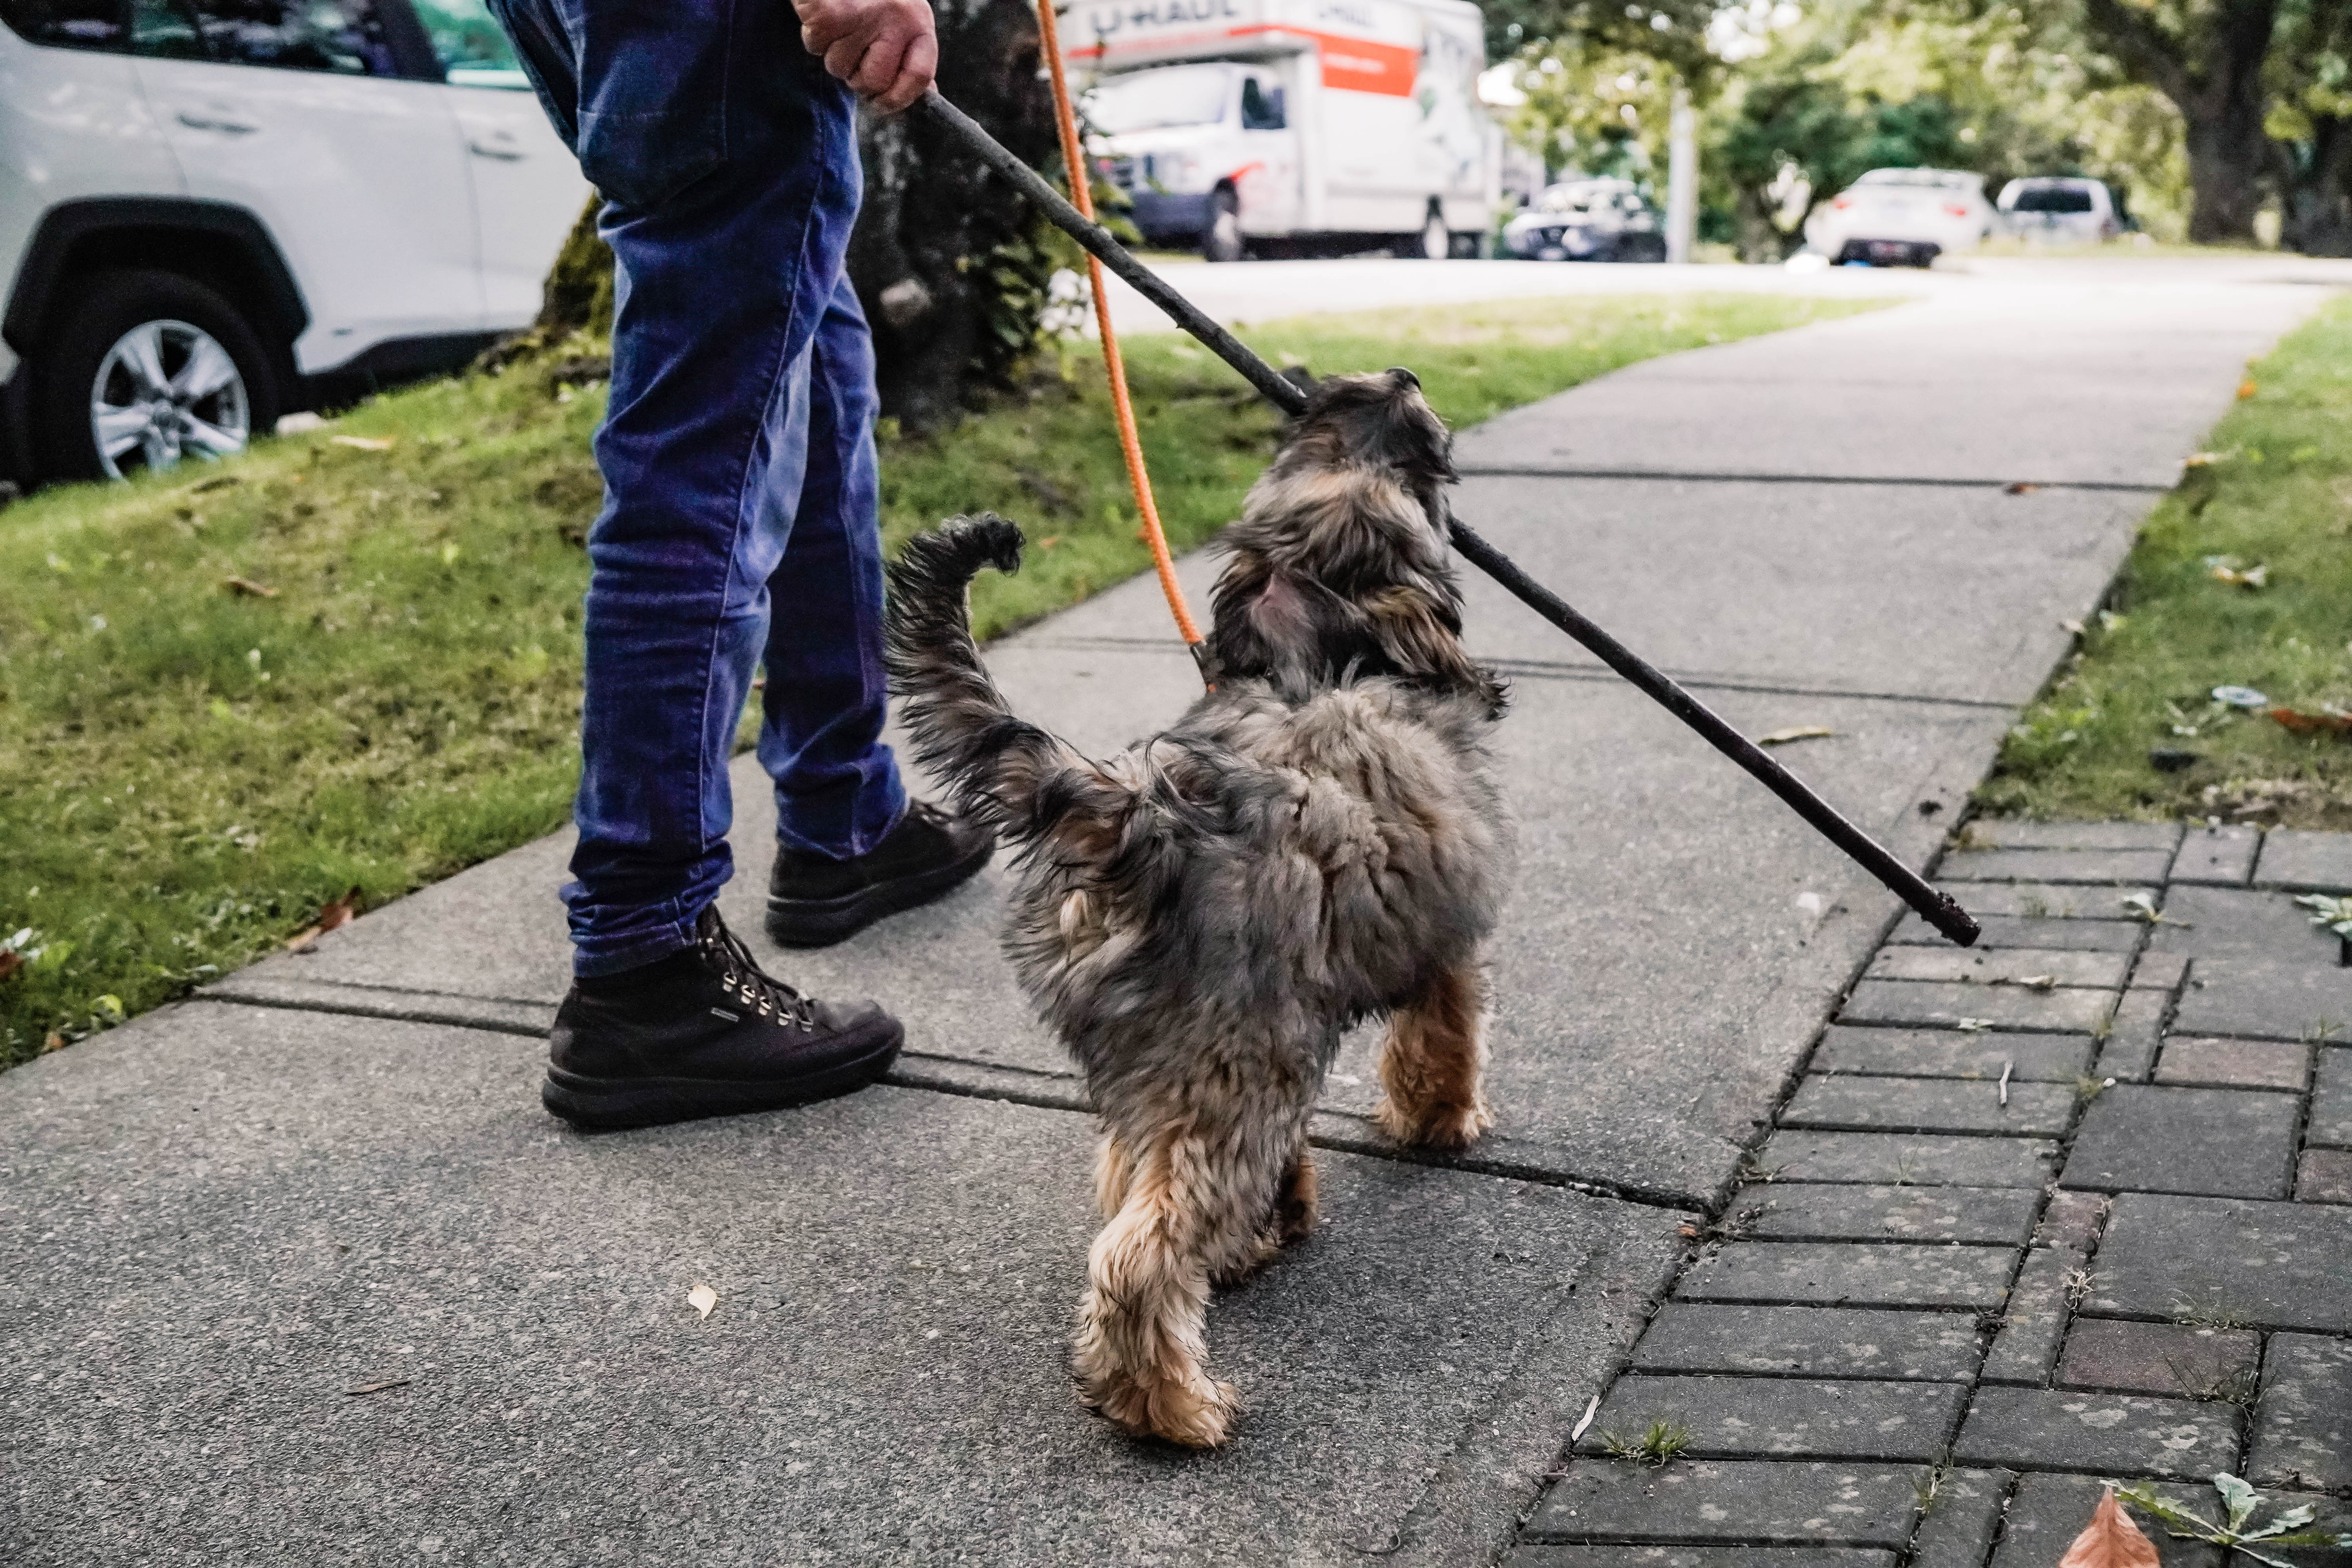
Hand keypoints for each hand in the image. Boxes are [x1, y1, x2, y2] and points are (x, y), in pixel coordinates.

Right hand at [792, 0, 936, 113]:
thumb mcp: (901, 21)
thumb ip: (911, 58)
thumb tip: (925, 96)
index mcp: (919, 22)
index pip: (919, 77)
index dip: (899, 98)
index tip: (882, 102)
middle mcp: (898, 16)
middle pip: (875, 82)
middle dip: (856, 77)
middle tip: (852, 50)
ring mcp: (865, 13)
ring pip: (839, 68)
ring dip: (832, 52)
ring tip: (838, 25)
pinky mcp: (831, 11)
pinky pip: (816, 47)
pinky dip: (813, 36)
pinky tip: (822, 15)